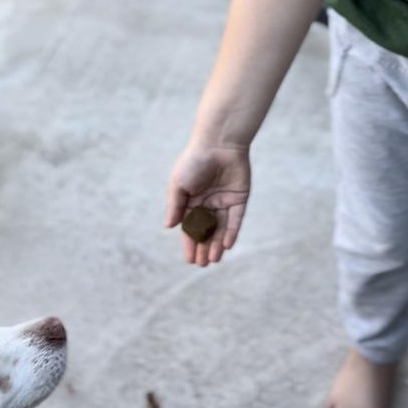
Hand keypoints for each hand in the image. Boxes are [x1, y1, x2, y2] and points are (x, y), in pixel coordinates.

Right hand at [165, 142, 250, 266]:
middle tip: (202, 265)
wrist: (218, 143)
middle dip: (203, 248)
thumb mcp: (178, 184)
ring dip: (217, 244)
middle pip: (205, 232)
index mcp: (191, 201)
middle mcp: (207, 204)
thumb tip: (169, 227)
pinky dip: (231, 232)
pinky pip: (235, 219)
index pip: (189, 228)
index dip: (189, 244)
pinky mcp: (239, 199)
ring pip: (220, 229)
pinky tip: (226, 245)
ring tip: (214, 260)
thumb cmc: (194, 161)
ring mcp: (223, 202)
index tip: (189, 260)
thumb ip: (175, 206)